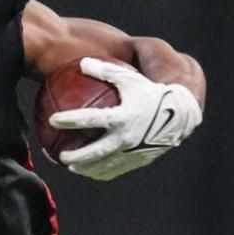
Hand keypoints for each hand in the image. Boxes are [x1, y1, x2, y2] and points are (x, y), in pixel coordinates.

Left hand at [48, 57, 201, 181]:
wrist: (180, 114)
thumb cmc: (152, 92)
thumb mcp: (130, 78)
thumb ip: (106, 71)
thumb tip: (82, 62)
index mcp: (122, 117)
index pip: (90, 119)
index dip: (70, 119)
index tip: (53, 119)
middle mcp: (126, 137)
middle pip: (94, 152)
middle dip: (74, 156)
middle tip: (60, 155)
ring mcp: (132, 152)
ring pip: (104, 166)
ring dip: (86, 168)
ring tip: (73, 167)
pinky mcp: (138, 160)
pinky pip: (116, 169)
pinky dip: (102, 172)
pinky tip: (92, 171)